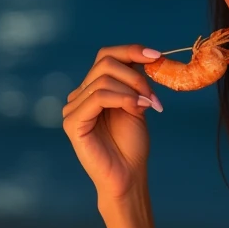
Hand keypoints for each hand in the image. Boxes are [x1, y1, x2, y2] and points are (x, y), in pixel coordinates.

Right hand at [62, 44, 162, 200]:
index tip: (156, 56)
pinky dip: (121, 97)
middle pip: (105, 63)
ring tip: (149, 105)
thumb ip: (135, 82)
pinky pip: (97, 97)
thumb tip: (146, 58)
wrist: (128, 176)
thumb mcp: (137, 104)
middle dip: (135, 75)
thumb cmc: (131, 145)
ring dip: (133, 89)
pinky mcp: (72, 123)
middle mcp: (79, 96)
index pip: (106, 56)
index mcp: (93, 89)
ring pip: (103, 79)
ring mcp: (73, 109)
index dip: (130, 51)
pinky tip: (136, 107)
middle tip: (153, 95)